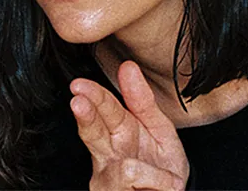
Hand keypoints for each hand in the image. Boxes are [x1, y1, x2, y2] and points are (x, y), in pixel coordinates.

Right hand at [71, 61, 188, 190]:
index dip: (93, 96)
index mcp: (119, 131)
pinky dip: (159, 181)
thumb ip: (142, 100)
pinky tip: (168, 185)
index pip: (102, 108)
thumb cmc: (163, 167)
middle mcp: (107, 154)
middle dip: (86, 116)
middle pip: (92, 132)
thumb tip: (128, 67)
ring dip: (145, 170)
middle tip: (78, 102)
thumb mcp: (159, 130)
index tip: (80, 86)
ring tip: (168, 179)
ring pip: (120, 167)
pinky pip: (136, 181)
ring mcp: (106, 178)